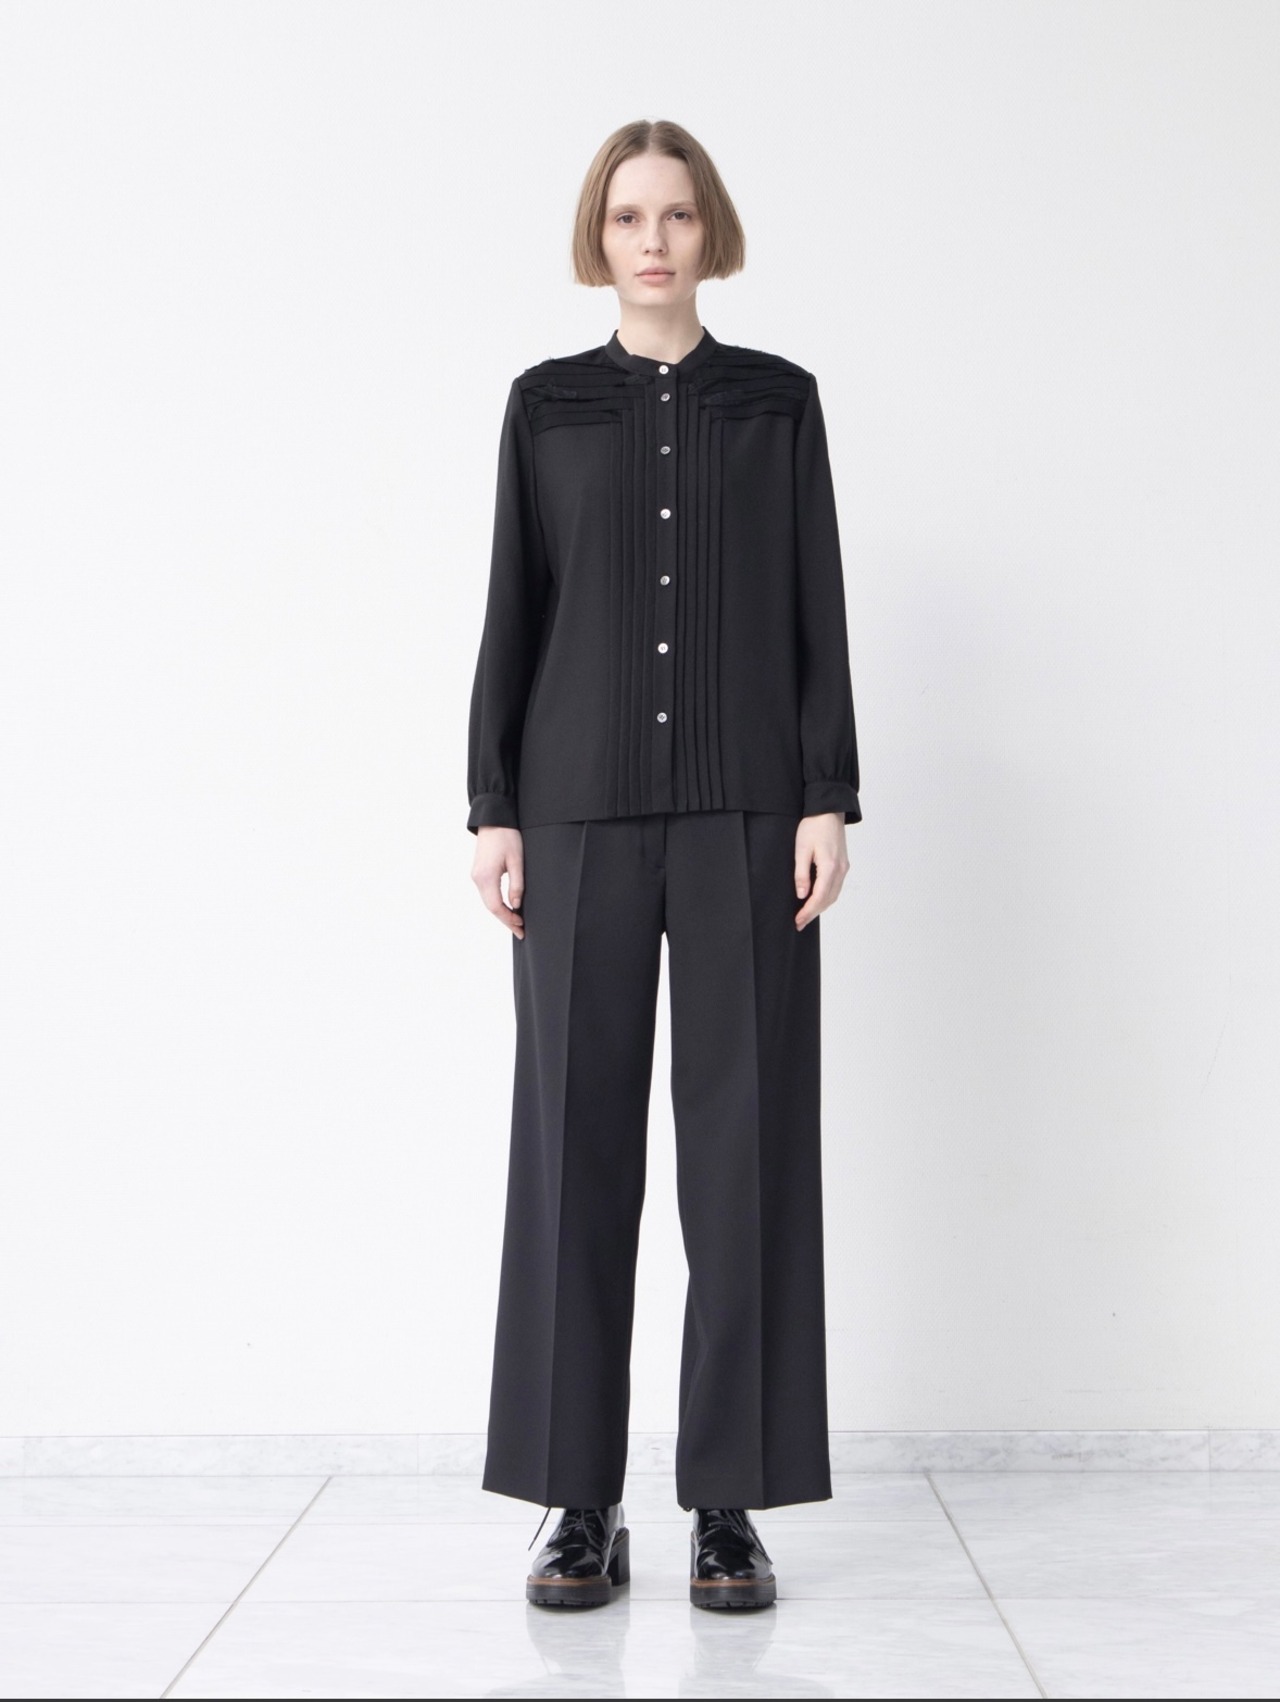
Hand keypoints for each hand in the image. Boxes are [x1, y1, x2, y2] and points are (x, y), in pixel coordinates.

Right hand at [472, 825, 525, 937]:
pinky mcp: (479, 872)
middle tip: (521, 931)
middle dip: (506, 920)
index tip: (521, 927)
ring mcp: (476, 876)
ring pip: (488, 902)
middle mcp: (477, 879)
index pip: (496, 907)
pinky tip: (507, 907)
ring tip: (516, 922)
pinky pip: (487, 894)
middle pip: (491, 907)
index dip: (509, 919)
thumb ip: (516, 885)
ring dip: (502, 913)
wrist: (493, 819)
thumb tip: (516, 905)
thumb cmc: (507, 836)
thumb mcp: (517, 860)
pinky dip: (497, 903)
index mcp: (486, 877)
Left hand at [794, 812, 848, 929]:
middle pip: (828, 899)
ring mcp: (844, 867)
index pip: (819, 897)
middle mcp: (840, 870)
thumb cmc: (813, 826)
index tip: (798, 921)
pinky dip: (826, 897)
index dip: (808, 912)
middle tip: (799, 923)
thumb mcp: (801, 849)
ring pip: (834, 895)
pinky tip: (816, 899)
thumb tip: (802, 895)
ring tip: (806, 914)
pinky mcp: (843, 864)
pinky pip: (836, 887)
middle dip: (813, 913)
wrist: (828, 810)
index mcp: (830, 867)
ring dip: (821, 907)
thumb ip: (801, 874)